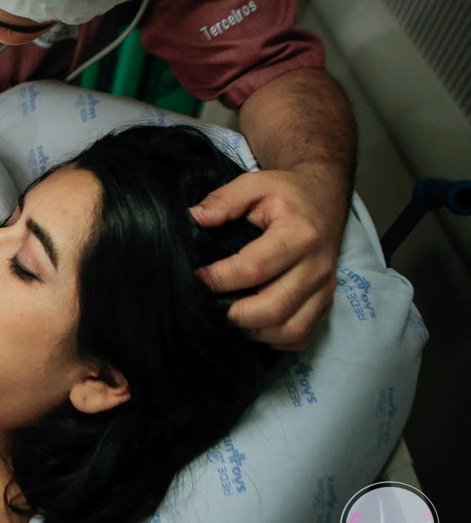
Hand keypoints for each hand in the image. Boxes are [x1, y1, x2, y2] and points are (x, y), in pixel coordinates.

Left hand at [190, 164, 348, 349]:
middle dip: (234, 314)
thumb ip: (224, 200)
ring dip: (254, 331)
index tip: (197, 276)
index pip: (253, 269)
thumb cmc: (287, 194)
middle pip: (273, 308)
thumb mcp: (255, 183)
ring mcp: (325, 289)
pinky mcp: (327, 303)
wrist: (324, 200)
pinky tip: (254, 324)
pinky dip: (275, 339)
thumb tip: (194, 219)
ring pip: (290, 330)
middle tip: (211, 304)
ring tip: (229, 314)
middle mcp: (317, 267)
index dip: (219, 278)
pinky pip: (302, 336)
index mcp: (299, 234)